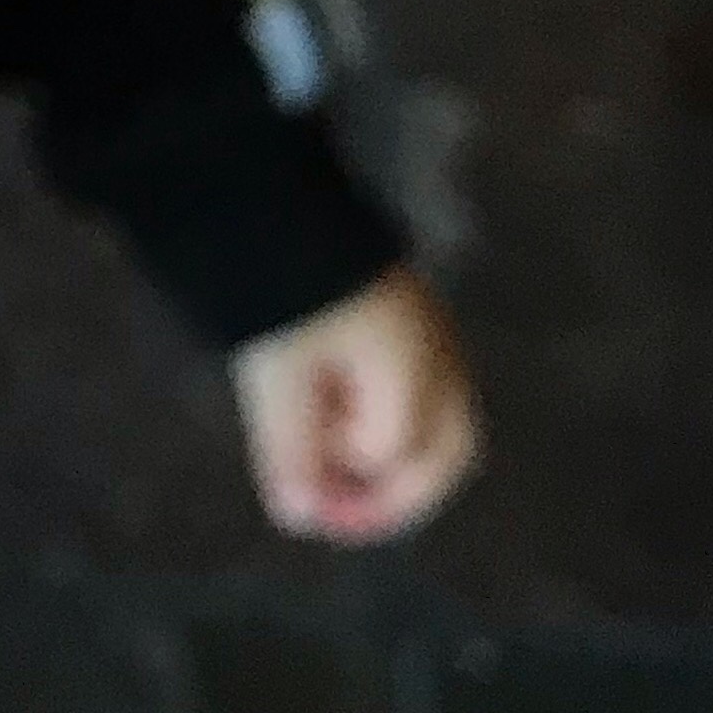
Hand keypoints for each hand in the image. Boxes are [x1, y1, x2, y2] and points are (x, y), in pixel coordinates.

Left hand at [230, 265, 481, 544]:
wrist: (270, 193)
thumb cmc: (278, 288)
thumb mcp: (275, 374)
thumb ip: (290, 450)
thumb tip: (299, 519)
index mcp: (414, 372)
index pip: (390, 455)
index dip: (346, 489)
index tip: (302, 504)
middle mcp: (439, 355)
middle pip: (442, 451)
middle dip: (393, 492)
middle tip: (337, 516)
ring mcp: (431, 329)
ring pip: (436, 421)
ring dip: (390, 458)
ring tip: (332, 474)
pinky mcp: (409, 309)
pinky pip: (419, 385)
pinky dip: (386, 418)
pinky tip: (336, 418)